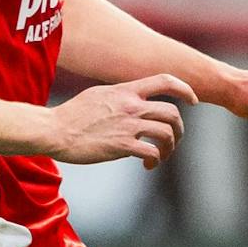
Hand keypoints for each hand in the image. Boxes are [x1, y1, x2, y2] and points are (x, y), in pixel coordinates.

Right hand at [44, 73, 196, 170]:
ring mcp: (128, 125)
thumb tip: (135, 98)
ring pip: (167, 134)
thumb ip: (121, 95)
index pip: (165, 81)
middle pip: (172, 113)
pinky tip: (148, 165)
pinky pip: (152, 153)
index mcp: (125, 91)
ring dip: (170, 148)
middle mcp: (131, 106)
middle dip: (180, 129)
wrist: (54, 130)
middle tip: (174, 140)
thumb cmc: (73, 115)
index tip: (193, 101)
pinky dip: (156, 161)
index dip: (185, 89)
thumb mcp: (99, 94)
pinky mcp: (123, 145)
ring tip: (161, 156)